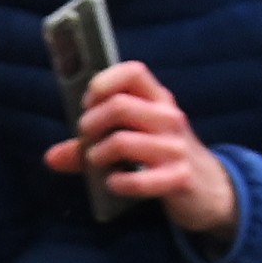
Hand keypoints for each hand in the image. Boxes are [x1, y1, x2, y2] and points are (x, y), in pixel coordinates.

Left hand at [53, 60, 232, 236]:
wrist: (209, 191)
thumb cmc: (161, 159)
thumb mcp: (135, 142)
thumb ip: (92, 146)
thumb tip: (51, 157)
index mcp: (159, 100)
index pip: (133, 72)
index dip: (103, 82)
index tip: (89, 102)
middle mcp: (170, 118)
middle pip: (119, 105)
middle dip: (90, 124)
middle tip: (85, 139)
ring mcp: (175, 148)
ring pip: (121, 141)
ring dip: (97, 155)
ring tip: (96, 162)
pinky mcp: (178, 178)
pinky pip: (136, 179)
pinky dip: (116, 182)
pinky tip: (113, 183)